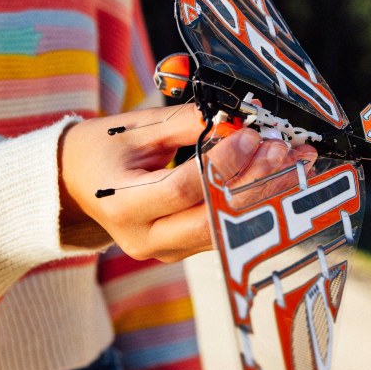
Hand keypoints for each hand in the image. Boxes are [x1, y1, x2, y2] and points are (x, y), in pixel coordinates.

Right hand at [58, 105, 315, 261]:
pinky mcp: (183, 250)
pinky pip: (226, 231)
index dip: (221, 163)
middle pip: (212, 219)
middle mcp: (145, 239)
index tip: (249, 135)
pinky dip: (255, 203)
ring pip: (226, 230)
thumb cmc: (101, 149)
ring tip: (296, 161)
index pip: (182, 189)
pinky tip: (281, 177)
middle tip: (285, 148)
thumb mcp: (134, 128)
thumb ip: (184, 122)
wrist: (74, 184)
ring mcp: (166, 251)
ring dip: (265, 195)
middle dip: (255, 183)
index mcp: (122, 205)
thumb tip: (236, 118)